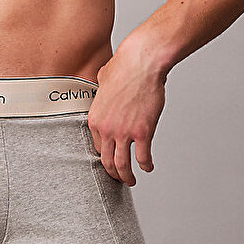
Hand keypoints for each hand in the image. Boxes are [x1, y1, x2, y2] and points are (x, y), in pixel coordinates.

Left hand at [86, 38, 166, 184]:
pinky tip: (148, 167)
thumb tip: (104, 82)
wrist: (141, 62)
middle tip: (119, 178)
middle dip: (113, 173)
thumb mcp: (103, 79)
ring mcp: (124, 132)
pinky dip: (145, 165)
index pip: (96, 147)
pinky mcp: (142, 132)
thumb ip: (102, 88)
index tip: (110, 160)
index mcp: (95, 119)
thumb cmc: (124, 66)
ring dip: (126, 177)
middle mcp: (106, 129)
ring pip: (122, 165)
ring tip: (131, 181)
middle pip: (107, 161)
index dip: (104, 157)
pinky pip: (142, 157)